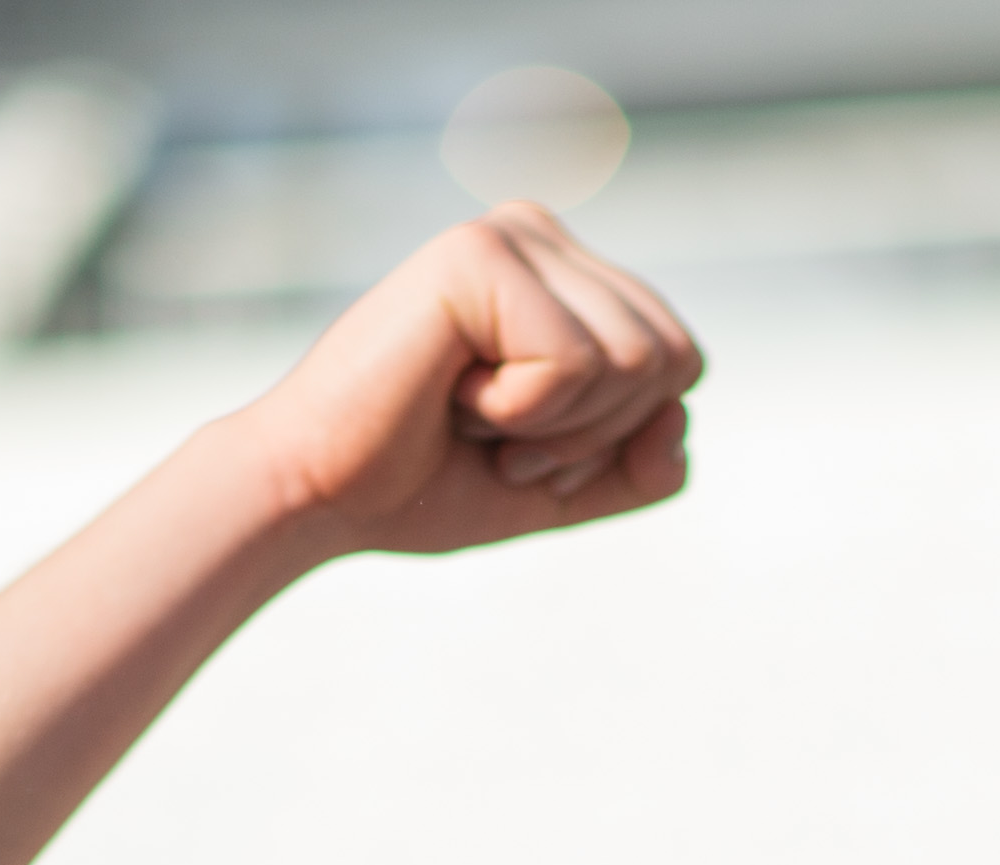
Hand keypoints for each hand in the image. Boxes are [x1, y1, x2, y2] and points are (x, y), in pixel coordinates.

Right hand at [229, 205, 699, 557]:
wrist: (319, 495)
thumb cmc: (426, 484)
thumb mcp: (565, 485)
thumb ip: (643, 464)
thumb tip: (680, 416)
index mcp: (566, 271)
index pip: (681, 360)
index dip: (615, 436)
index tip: (520, 442)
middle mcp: (542, 233)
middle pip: (672, 356)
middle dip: (594, 434)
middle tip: (497, 435)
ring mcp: (511, 233)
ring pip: (636, 359)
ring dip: (557, 427)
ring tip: (473, 413)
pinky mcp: (479, 252)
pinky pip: (578, 361)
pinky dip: (524, 412)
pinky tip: (451, 393)